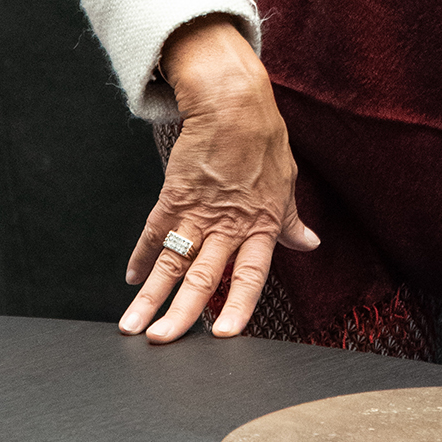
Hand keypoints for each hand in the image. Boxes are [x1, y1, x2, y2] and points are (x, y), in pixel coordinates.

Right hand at [120, 16, 318, 343]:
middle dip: (181, 312)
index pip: (251, 275)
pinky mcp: (174, 193)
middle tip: (163, 342)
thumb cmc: (265, 138)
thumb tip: (309, 244)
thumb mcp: (287, 182)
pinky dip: (141, 255)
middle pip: (202, 276)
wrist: (234, 100)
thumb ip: (291, 221)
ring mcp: (198, 209)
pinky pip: (154, 230)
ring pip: (172, 260)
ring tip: (132, 325)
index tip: (225, 335)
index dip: (238, 305)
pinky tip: (132, 279)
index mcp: (261, 223)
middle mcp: (228, 222)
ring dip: (151, 295)